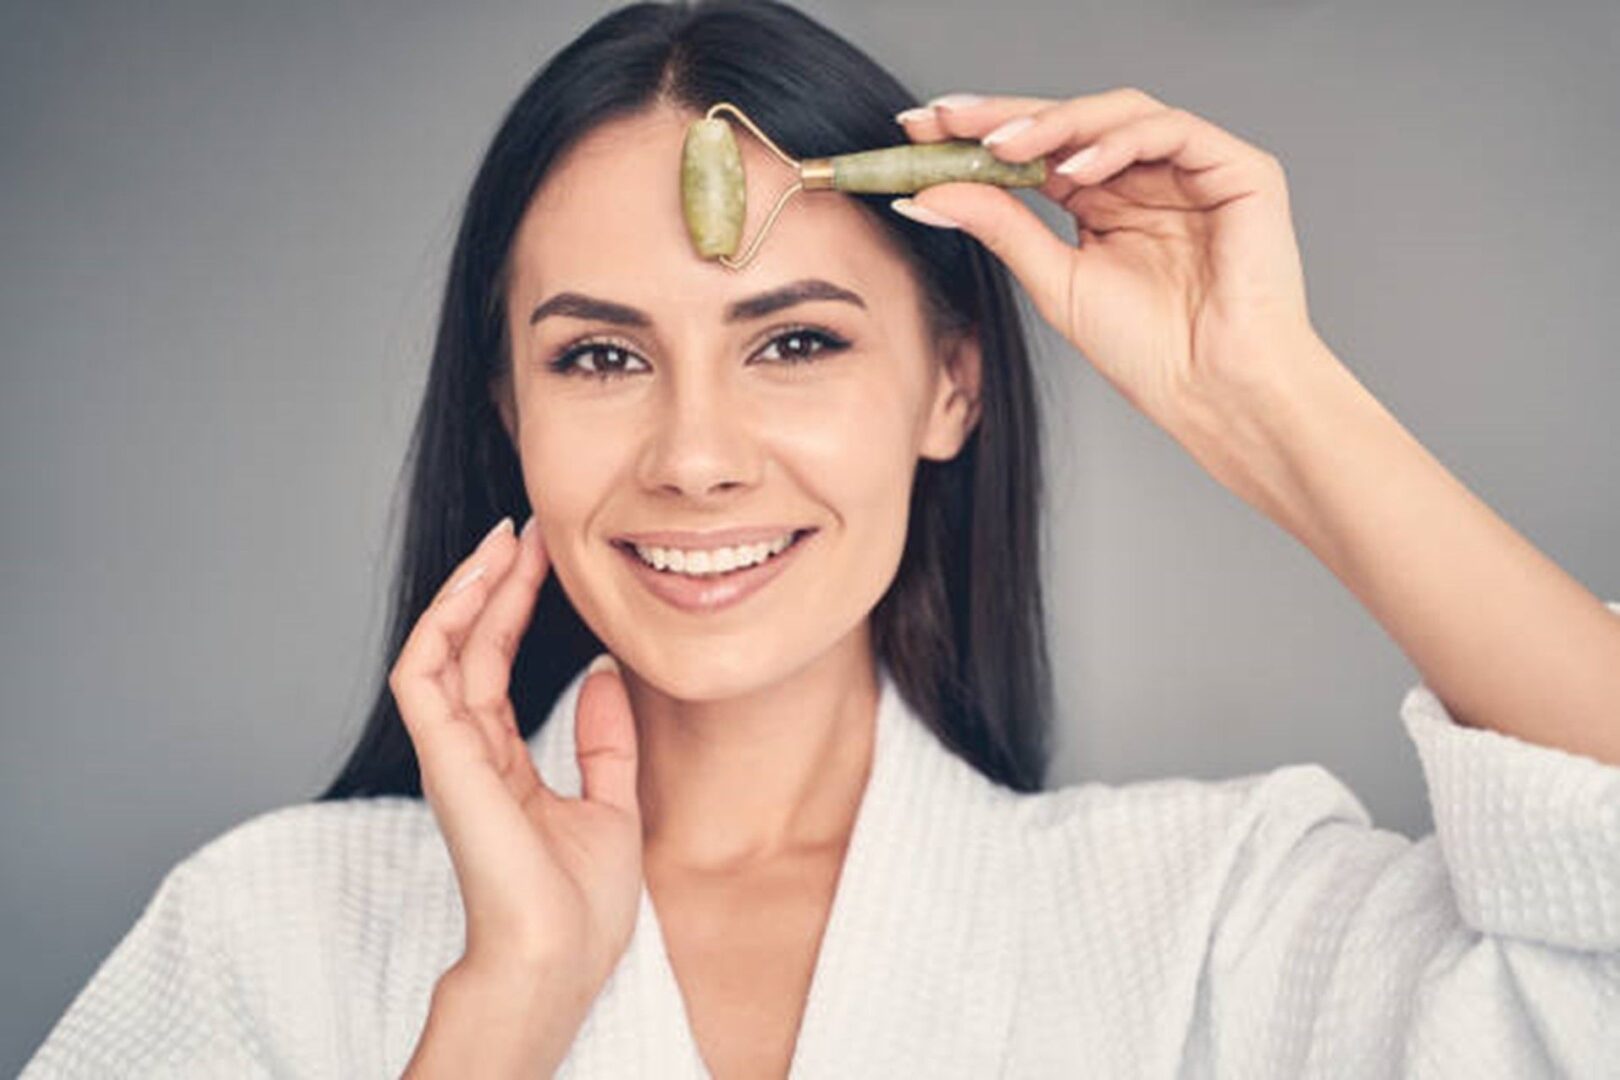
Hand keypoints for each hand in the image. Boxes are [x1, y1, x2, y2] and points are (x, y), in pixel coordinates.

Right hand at [389, 515, 642, 996]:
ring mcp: (450, 753)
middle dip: (495, 582)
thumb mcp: (611, 802)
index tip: (546, 555)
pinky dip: (444, 622)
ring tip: (505, 539)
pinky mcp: (443, 757)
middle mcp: (468, 751)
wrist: (560, 955)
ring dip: (468, 589)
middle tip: (527, 528)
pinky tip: (478, 581)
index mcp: (501, 762)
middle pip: (470, 645)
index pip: (496, 663)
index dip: (516, 606)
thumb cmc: (580, 902)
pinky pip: (424, 674)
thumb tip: (604, 676)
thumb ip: (605, 740)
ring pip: (441, 647)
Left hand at [896, 87, 1327, 436]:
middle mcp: (1145, 177)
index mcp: (1104, 202)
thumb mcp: (1054, 280)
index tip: (919, 129)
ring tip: (1005, 147)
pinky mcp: (1238, 169)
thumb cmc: (1149, 352)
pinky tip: (1076, 167)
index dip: (979, 135)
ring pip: (1117, 112)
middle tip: (946, 117)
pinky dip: (1118, 141)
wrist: (1213, 391)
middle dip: (1004, 116)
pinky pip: (1170, 130)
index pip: (1037, 152)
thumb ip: (999, 226)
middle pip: (1070, 122)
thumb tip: (924, 193)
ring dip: (1055, 123)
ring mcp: (1192, 168)